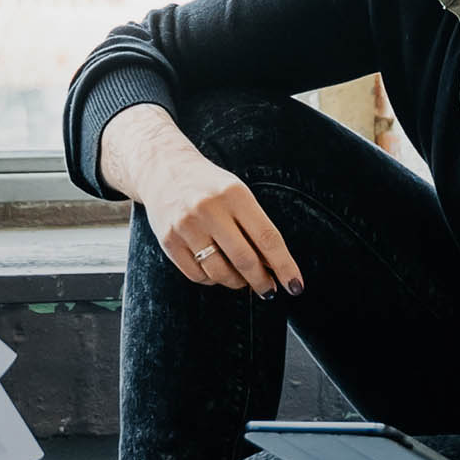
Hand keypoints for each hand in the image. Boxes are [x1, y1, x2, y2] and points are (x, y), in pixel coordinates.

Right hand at [105, 104, 303, 296]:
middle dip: (262, 282)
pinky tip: (216, 271)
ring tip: (242, 279)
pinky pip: (197, 275)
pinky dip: (212, 280)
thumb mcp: (237, 194)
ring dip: (237, 282)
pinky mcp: (168, 241)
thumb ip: (255, 227)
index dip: (284, 266)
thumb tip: (273, 267)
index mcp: (235, 195)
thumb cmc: (210, 186)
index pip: (267, 238)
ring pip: (220, 272)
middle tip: (269, 290)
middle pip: (244, 260)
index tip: (295, 286)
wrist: (164, 169)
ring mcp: (186, 226)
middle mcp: (209, 210)